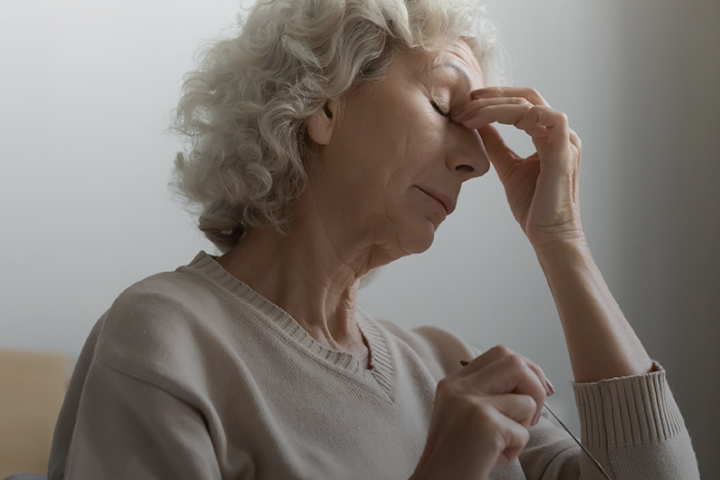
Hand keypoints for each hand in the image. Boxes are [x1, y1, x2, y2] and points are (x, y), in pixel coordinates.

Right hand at [411, 345, 553, 479]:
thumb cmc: (454, 454)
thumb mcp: (463, 412)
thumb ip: (488, 392)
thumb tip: (536, 381)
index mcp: (454, 382)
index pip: (500, 353)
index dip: (527, 367)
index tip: (540, 387)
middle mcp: (460, 387)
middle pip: (515, 362)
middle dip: (535, 386)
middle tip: (531, 414)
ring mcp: (472, 403)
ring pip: (525, 400)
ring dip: (524, 425)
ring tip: (503, 442)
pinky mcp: (486, 424)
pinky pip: (522, 432)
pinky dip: (516, 449)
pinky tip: (495, 457)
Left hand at [452, 87, 584, 248]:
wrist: (549, 234)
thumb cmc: (533, 206)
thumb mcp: (508, 168)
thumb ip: (497, 145)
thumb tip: (479, 125)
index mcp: (550, 135)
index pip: (523, 103)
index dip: (495, 98)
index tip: (467, 104)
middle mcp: (561, 133)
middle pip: (528, 96)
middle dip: (493, 96)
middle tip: (464, 105)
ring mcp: (566, 140)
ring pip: (531, 104)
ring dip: (496, 106)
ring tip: (470, 116)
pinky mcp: (565, 150)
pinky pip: (546, 118)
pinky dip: (517, 114)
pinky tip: (492, 121)